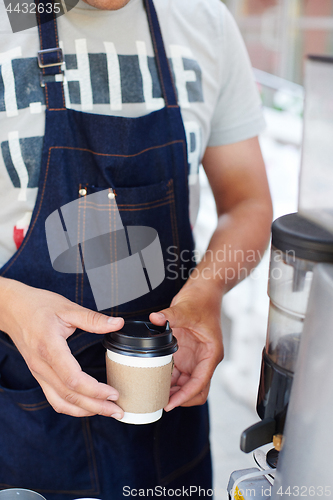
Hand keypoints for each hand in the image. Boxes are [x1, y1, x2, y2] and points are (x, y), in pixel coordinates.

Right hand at [0, 278, 124, 418]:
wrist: (12, 308)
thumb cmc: (37, 306)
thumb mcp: (67, 308)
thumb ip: (93, 319)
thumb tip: (117, 323)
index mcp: (50, 348)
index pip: (73, 379)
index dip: (95, 390)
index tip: (114, 392)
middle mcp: (42, 365)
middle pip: (69, 396)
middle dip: (96, 406)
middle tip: (118, 410)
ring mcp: (38, 372)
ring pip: (60, 401)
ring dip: (85, 410)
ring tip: (107, 410)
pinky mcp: (39, 374)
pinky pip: (54, 398)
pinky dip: (71, 406)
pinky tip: (87, 405)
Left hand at [150, 280, 223, 409]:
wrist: (203, 291)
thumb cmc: (202, 301)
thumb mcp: (185, 308)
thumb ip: (170, 316)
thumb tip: (155, 319)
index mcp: (211, 353)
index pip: (200, 382)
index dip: (185, 395)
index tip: (171, 403)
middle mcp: (204, 359)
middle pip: (196, 390)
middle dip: (180, 398)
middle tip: (161, 401)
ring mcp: (194, 358)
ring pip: (185, 383)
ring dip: (173, 389)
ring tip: (154, 393)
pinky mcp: (185, 354)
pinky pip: (177, 373)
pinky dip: (168, 378)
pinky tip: (154, 378)